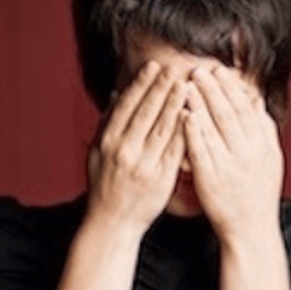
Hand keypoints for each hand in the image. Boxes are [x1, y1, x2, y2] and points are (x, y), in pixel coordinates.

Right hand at [88, 61, 188, 234]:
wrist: (113, 223)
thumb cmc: (104, 186)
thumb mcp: (96, 154)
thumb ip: (107, 123)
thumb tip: (117, 94)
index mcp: (108, 143)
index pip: (127, 106)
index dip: (141, 84)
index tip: (153, 66)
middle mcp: (124, 151)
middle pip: (146, 112)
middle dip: (162, 87)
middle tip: (175, 67)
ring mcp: (143, 165)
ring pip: (163, 127)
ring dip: (176, 103)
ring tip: (188, 83)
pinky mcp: (161, 178)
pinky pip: (176, 149)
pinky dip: (185, 130)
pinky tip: (194, 114)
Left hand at [184, 66, 283, 241]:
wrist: (251, 229)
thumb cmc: (258, 193)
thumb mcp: (270, 159)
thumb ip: (264, 129)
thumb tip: (258, 101)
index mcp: (261, 145)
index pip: (246, 109)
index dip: (232, 88)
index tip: (219, 70)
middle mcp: (247, 152)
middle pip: (229, 113)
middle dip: (214, 89)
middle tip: (199, 68)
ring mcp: (229, 166)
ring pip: (213, 128)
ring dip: (200, 103)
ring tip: (187, 83)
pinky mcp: (211, 179)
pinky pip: (200, 151)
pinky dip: (192, 131)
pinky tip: (182, 115)